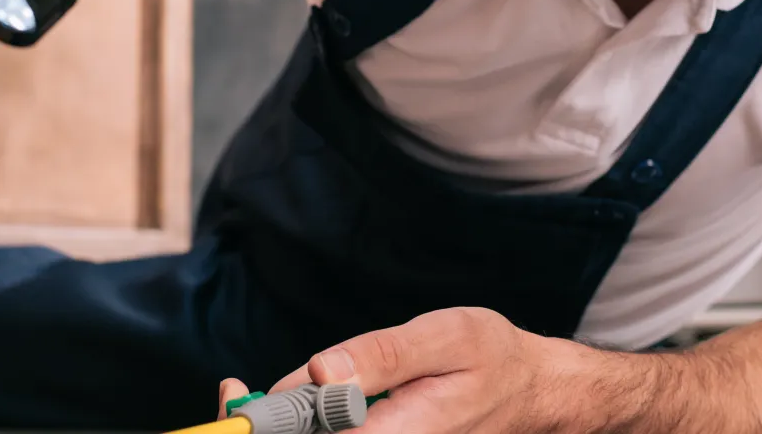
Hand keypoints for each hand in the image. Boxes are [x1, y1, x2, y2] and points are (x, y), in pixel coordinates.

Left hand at [229, 309, 610, 433]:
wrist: (530, 391)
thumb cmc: (492, 358)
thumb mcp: (446, 336)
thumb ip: (383, 355)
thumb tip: (323, 370)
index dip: (271, 425)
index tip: (236, 396)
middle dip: (266, 426)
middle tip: (232, 392)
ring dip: (279, 425)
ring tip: (245, 395)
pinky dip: (301, 421)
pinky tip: (290, 400)